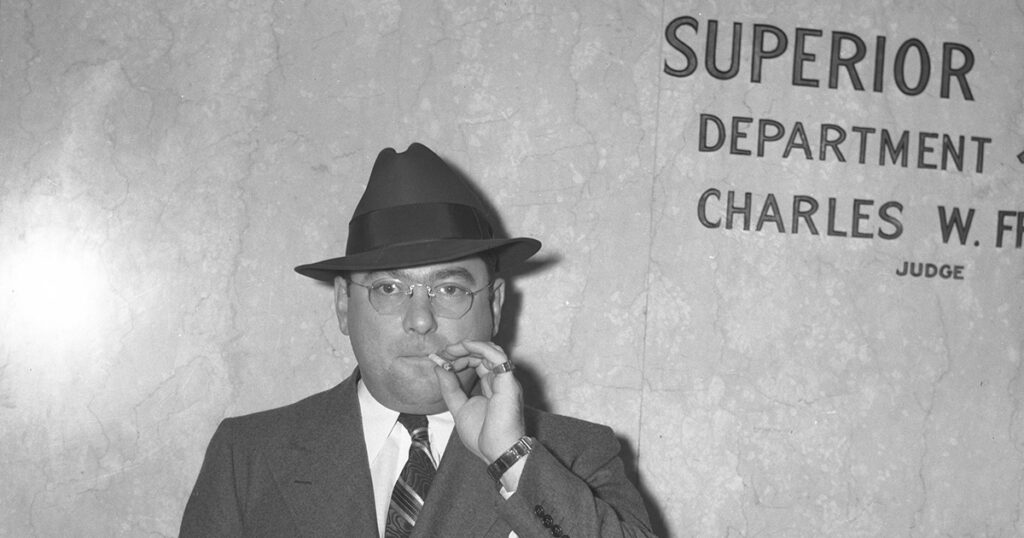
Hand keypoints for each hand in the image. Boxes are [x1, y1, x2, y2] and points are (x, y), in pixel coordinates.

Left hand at [431, 340, 525, 463]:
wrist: (497, 451)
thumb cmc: (483, 436)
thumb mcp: (459, 408)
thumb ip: (450, 389)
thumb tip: (439, 368)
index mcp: (492, 386)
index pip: (477, 363)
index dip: (459, 359)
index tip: (441, 361)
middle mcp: (501, 380)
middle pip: (482, 354)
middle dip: (460, 351)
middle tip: (442, 354)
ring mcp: (506, 379)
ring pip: (490, 350)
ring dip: (468, 346)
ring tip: (450, 350)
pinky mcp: (508, 381)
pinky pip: (496, 355)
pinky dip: (479, 347)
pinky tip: (463, 347)